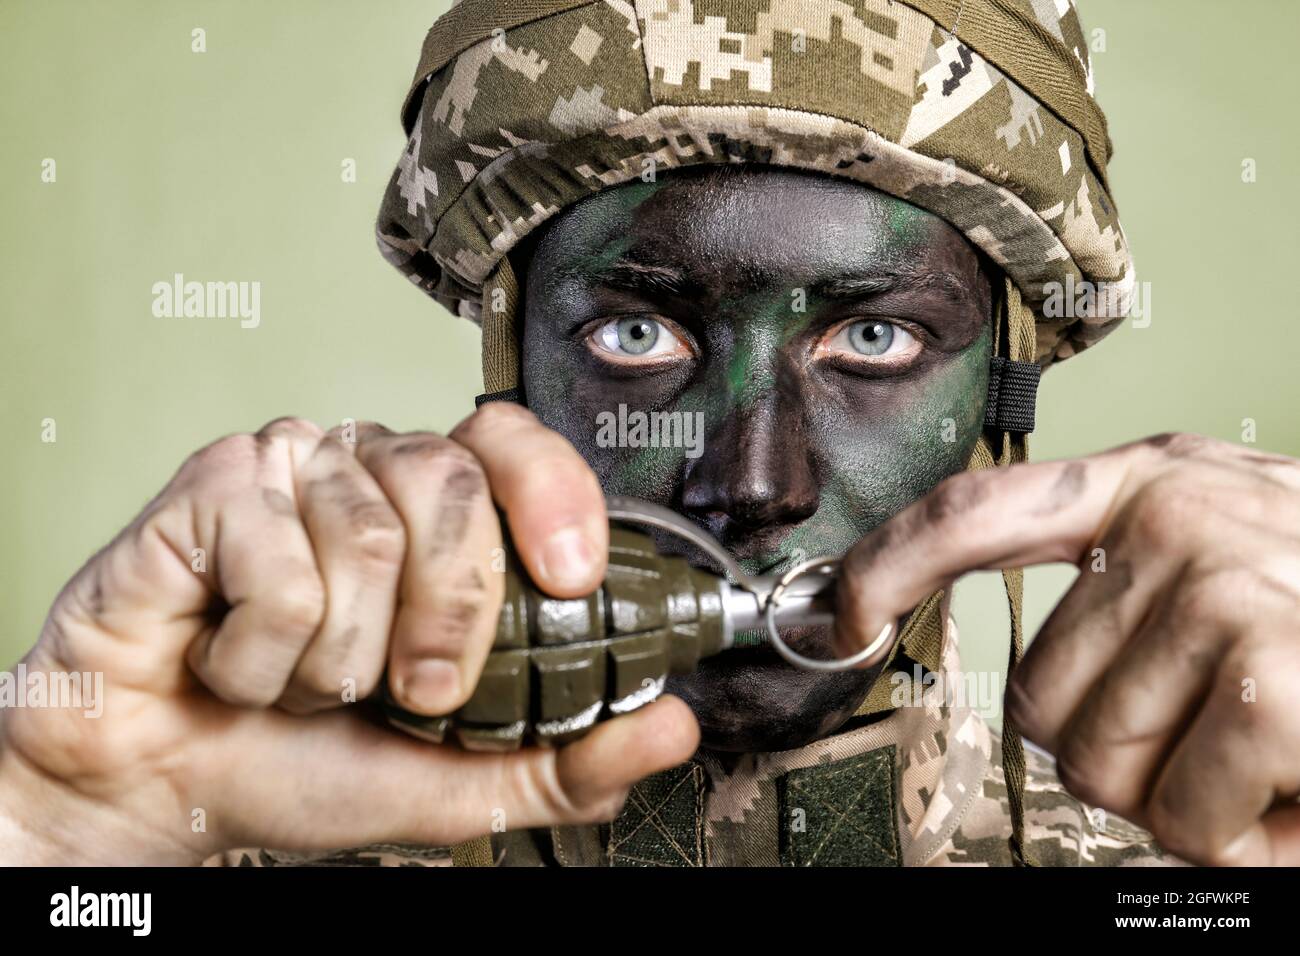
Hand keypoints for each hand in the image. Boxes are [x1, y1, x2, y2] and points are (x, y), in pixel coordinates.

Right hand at [0, 406, 698, 864]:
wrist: (165, 789)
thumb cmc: (301, 764)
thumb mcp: (461, 781)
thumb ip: (568, 760)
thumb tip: (673, 723)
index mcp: (434, 514)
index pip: (515, 445)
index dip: (554, 494)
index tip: (572, 577)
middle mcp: (367, 472)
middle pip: (452, 488)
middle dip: (444, 623)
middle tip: (407, 691)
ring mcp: (291, 469)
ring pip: (367, 541)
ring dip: (336, 661)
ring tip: (298, 679)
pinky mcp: (214, 487)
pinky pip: (278, 567)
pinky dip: (262, 658)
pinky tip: (232, 661)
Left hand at [835, 432, 1299, 865]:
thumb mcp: (1239, 542)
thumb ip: (1133, 577)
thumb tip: (1036, 664)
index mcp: (1147, 485)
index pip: (972, 513)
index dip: (888, 567)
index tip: (844, 618)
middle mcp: (1174, 524)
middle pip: (1031, 697)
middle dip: (1111, 748)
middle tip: (1208, 732)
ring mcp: (1222, 598)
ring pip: (1096, 768)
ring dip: (1177, 797)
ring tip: (1260, 753)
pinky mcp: (1274, 688)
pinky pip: (1180, 819)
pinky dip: (1237, 840)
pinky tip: (1288, 790)